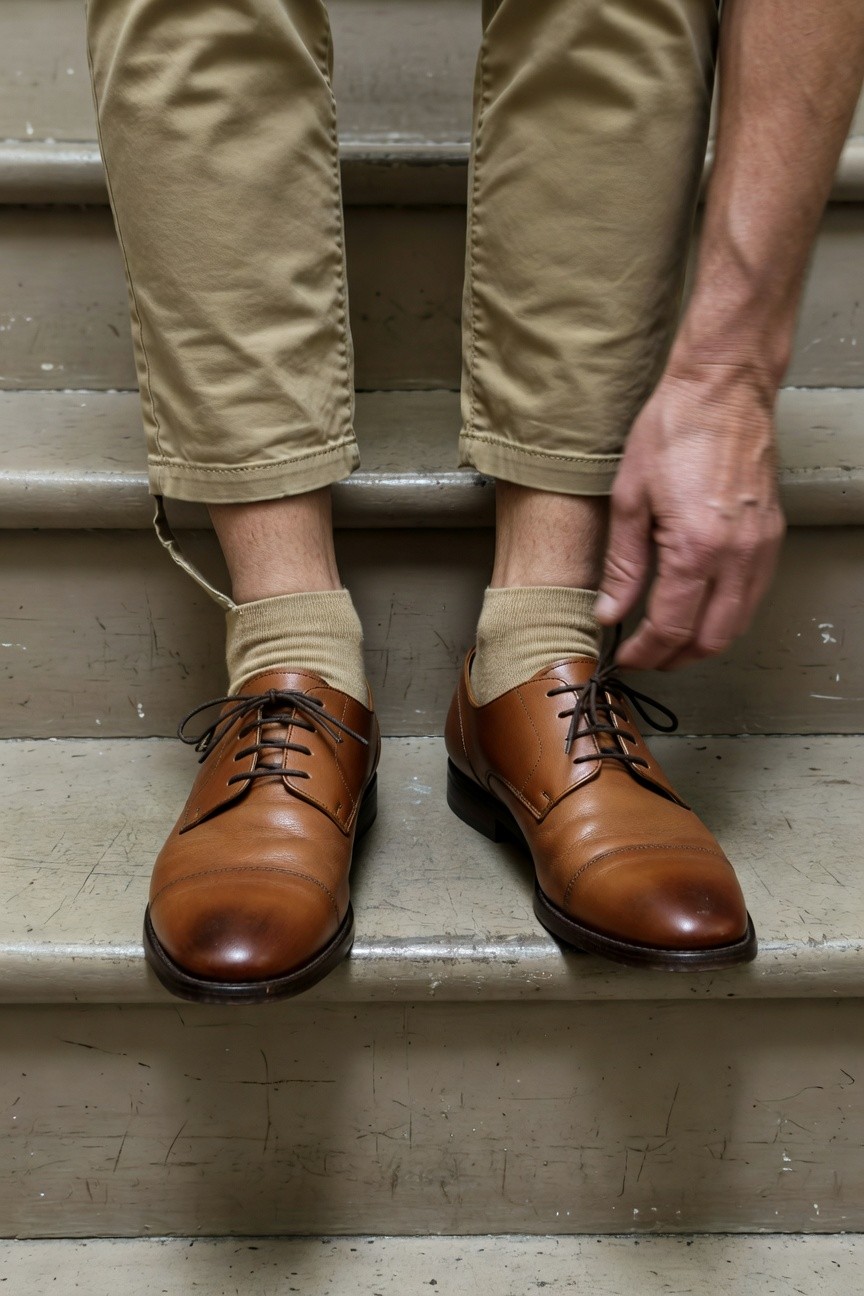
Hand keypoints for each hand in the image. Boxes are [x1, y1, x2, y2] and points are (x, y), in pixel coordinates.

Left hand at [594, 362, 785, 670]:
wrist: (723, 388)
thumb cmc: (676, 429)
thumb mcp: (629, 498)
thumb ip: (622, 564)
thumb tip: (610, 610)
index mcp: (696, 548)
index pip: (671, 628)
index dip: (646, 652)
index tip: (627, 656)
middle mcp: (737, 555)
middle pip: (712, 638)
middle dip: (676, 658)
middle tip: (647, 657)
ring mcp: (761, 547)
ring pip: (739, 623)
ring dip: (704, 641)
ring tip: (670, 640)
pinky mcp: (772, 536)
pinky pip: (753, 595)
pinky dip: (727, 614)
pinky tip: (701, 607)